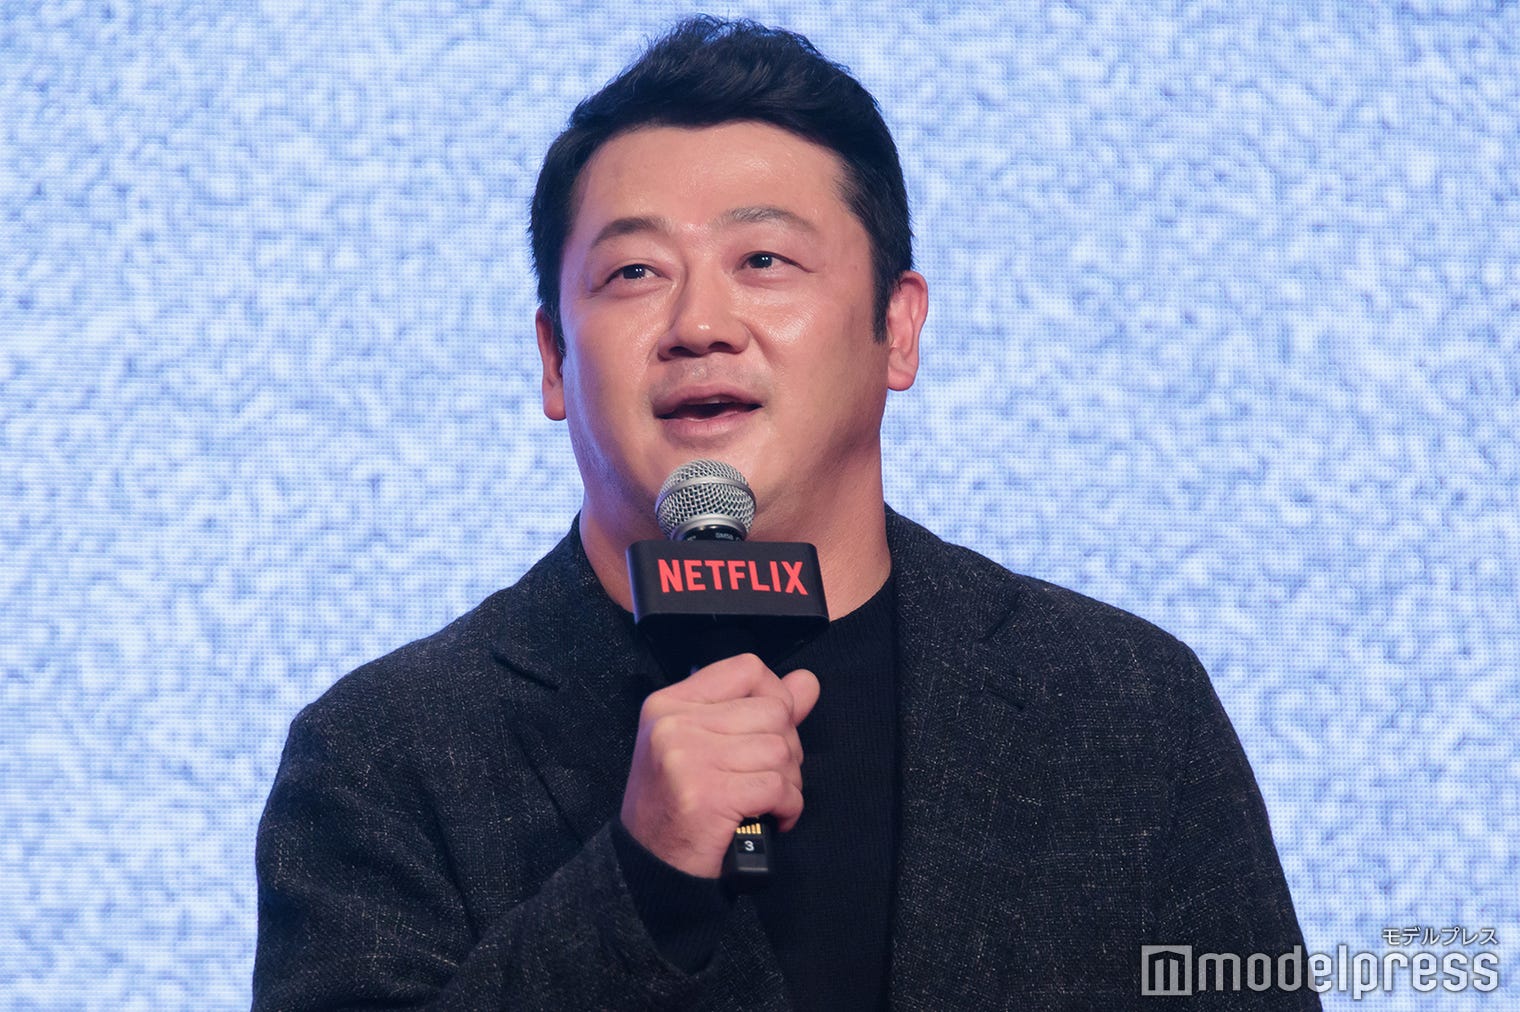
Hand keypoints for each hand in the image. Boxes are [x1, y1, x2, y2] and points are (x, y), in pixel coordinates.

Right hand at [619, 653, 820, 878]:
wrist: (649, 866)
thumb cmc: (678, 805)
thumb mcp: (705, 745)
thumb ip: (757, 709)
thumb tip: (807, 681)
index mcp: (670, 703)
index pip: (747, 669)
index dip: (776, 695)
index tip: (772, 728)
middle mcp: (674, 724)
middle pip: (773, 711)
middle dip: (787, 749)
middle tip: (768, 777)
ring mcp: (689, 758)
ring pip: (779, 750)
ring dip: (788, 782)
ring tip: (768, 800)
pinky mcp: (708, 795)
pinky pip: (778, 786)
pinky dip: (788, 806)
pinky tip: (771, 817)